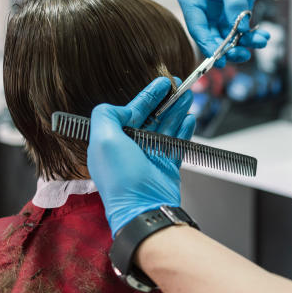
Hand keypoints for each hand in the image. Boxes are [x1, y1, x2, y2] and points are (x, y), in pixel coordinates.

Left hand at [87, 77, 195, 236]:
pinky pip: (176, 143)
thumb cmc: (122, 179)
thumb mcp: (103, 140)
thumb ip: (106, 115)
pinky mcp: (166, 167)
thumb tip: (122, 108)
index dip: (146, 97)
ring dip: (176, 110)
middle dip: (164, 100)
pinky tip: (188, 118)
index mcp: (112, 142)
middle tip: (177, 85)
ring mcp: (149, 158)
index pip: (130, 112)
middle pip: (150, 117)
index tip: (161, 84)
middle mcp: (130, 149)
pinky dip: (183, 130)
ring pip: (166, 127)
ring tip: (187, 95)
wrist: (145, 208)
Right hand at [177, 0, 272, 67]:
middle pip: (211, 37)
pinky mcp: (229, 17)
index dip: (208, 44)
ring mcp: (215, 14)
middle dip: (229, 48)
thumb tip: (240, 31)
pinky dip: (250, 37)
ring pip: (226, 38)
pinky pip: (238, 33)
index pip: (196, 27)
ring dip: (244, 44)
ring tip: (261, 41)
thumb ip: (234, 4)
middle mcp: (200, 8)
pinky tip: (263, 36)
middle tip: (244, 55)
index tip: (221, 58)